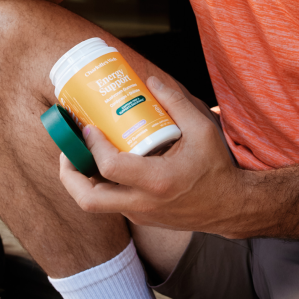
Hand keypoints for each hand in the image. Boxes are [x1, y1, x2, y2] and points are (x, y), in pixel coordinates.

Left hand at [58, 77, 245, 235]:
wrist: (230, 207)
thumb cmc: (216, 168)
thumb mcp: (203, 129)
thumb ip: (176, 103)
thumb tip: (150, 81)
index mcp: (157, 181)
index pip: (110, 167)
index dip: (93, 146)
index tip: (89, 128)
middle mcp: (143, 203)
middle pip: (88, 199)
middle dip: (69, 174)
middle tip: (68, 149)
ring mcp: (140, 214)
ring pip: (96, 203)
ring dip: (82, 179)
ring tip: (81, 152)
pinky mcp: (141, 218)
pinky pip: (111, 203)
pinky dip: (100, 184)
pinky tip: (104, 161)